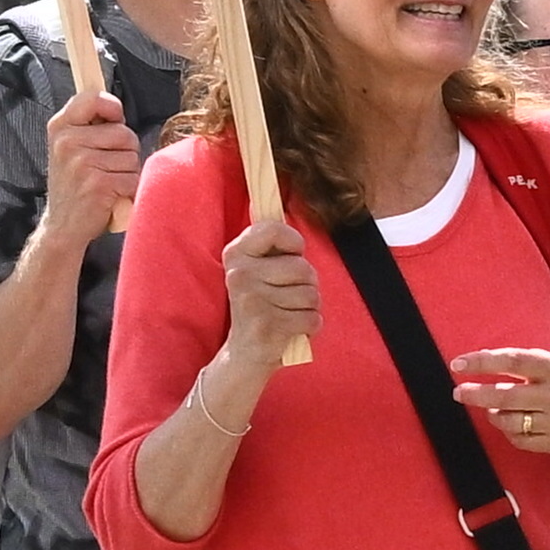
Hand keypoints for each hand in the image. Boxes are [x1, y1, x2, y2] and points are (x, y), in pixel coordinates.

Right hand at [38, 84, 145, 251]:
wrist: (62, 225)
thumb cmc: (74, 184)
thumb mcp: (69, 147)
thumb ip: (89, 125)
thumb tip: (117, 109)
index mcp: (60, 127)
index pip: (93, 98)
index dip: (112, 108)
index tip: (114, 119)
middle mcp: (67, 141)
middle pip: (124, 132)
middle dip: (125, 150)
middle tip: (106, 166)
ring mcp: (81, 162)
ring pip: (131, 156)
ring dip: (127, 171)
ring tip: (107, 181)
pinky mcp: (98, 183)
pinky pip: (132, 178)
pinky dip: (129, 189)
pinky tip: (111, 195)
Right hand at [218, 215, 326, 379]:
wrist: (244, 353)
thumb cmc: (261, 304)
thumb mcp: (258, 269)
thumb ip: (268, 242)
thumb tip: (266, 195)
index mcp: (236, 254)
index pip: (273, 229)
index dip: (293, 242)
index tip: (290, 255)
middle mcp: (239, 275)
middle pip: (303, 268)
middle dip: (307, 285)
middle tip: (287, 297)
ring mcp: (252, 301)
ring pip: (312, 295)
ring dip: (309, 308)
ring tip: (287, 314)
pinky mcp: (267, 328)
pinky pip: (313, 319)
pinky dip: (310, 327)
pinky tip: (290, 330)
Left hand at [449, 343, 549, 466]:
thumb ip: (527, 363)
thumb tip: (483, 361)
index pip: (512, 362)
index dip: (481, 363)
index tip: (457, 365)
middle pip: (505, 396)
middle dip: (476, 394)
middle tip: (459, 393)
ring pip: (509, 421)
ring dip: (493, 414)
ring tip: (492, 408)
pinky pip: (519, 440)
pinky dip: (508, 431)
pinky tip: (511, 423)